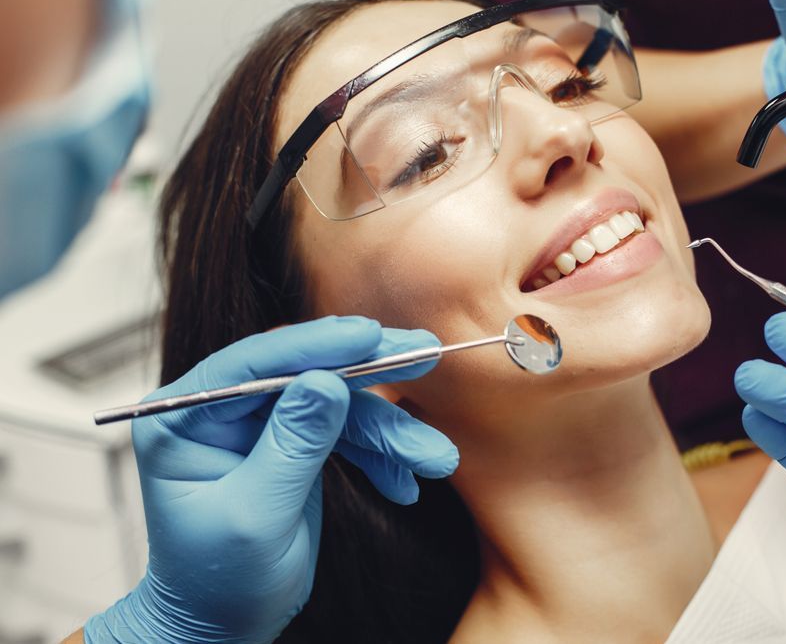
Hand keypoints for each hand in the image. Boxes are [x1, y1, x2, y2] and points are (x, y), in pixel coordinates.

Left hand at [85, 316, 457, 642]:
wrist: (223, 626)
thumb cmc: (218, 583)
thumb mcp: (257, 516)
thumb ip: (293, 446)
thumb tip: (328, 382)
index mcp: (184, 420)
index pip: (252, 365)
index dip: (315, 345)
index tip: (369, 336)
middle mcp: (221, 411)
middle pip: (304, 371)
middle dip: (369, 372)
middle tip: (423, 356)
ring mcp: (261, 425)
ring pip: (337, 405)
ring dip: (390, 432)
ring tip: (436, 457)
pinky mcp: (294, 443)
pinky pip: (346, 434)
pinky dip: (381, 456)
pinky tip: (406, 480)